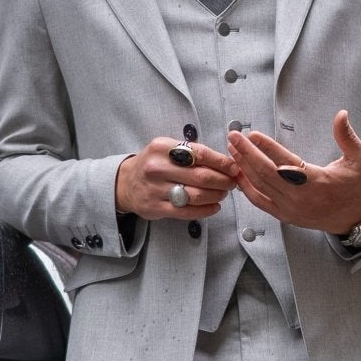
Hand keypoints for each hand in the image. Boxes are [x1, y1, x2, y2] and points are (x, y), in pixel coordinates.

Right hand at [115, 137, 237, 220]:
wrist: (126, 183)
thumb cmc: (154, 164)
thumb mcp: (167, 148)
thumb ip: (191, 152)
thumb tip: (225, 162)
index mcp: (162, 148)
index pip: (200, 154)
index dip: (221, 162)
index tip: (234, 167)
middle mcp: (157, 168)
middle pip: (201, 176)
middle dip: (223, 180)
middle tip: (232, 183)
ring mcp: (156, 190)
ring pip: (196, 196)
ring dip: (216, 196)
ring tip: (223, 194)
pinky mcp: (157, 208)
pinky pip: (187, 212)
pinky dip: (205, 210)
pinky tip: (214, 206)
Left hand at [228, 110, 360, 233]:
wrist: (352, 218)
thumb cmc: (354, 187)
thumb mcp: (360, 159)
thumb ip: (348, 137)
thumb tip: (341, 114)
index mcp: (316, 182)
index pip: (285, 162)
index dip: (267, 148)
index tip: (252, 134)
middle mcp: (299, 197)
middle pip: (265, 173)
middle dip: (246, 153)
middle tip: (233, 136)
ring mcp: (289, 208)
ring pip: (259, 186)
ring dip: (243, 166)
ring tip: (232, 149)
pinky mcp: (283, 216)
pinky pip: (259, 201)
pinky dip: (246, 187)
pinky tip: (238, 173)